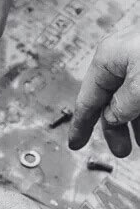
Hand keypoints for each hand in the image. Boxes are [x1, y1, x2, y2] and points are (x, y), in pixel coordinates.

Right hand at [69, 26, 139, 156]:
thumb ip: (121, 108)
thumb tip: (112, 117)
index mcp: (109, 58)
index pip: (88, 99)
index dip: (81, 124)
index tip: (75, 143)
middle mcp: (125, 57)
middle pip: (113, 100)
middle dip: (118, 127)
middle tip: (122, 151)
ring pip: (136, 99)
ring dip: (139, 123)